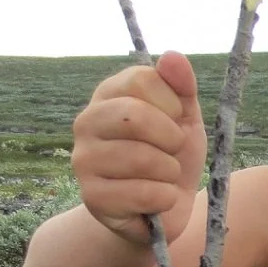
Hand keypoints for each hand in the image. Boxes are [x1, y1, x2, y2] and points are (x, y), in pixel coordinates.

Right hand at [70, 50, 207, 248]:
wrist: (160, 210)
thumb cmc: (170, 156)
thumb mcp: (184, 119)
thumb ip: (181, 87)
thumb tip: (173, 56)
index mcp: (108, 95)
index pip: (142, 79)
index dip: (172, 103)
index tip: (175, 121)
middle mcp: (87, 122)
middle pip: (135, 116)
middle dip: (171, 138)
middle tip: (172, 151)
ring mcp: (84, 160)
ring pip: (142, 158)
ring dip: (169, 172)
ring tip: (164, 177)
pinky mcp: (92, 197)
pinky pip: (143, 193)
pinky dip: (164, 198)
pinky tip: (157, 200)